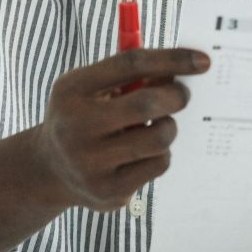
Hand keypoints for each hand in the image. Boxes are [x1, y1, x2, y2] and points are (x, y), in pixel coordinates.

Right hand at [36, 48, 209, 211]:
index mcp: (72, 90)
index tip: (202, 61)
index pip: (131, 65)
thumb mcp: (93, 88)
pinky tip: (142, 153)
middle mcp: (76, 127)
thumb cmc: (84, 117)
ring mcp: (91, 164)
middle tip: (182, 96)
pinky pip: (159, 165)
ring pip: (159, 139)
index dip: (172, 59)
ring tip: (156, 126)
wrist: (49, 170)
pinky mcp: (109, 191)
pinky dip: (160, 154)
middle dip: (176, 96)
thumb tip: (181, 70)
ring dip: (168, 127)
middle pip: (146, 104)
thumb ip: (131, 75)